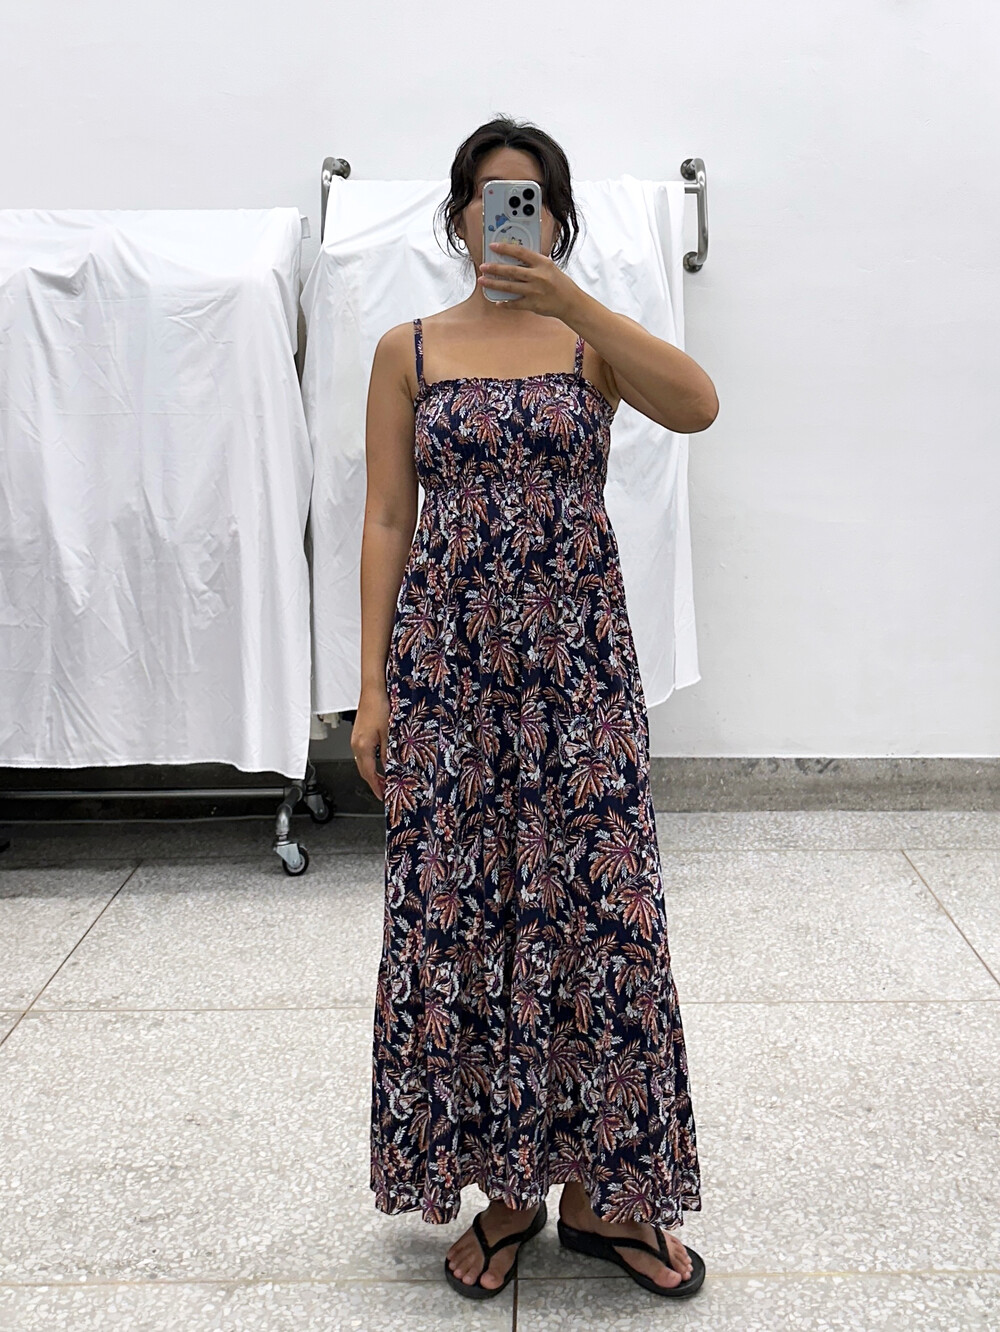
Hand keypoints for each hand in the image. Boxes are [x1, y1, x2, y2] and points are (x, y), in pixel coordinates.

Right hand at [351, 687, 388, 801]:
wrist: (373, 690)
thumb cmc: (380, 706)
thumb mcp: (389, 733)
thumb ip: (389, 752)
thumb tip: (393, 767)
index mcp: (363, 746)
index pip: (369, 773)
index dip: (376, 786)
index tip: (382, 795)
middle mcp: (356, 745)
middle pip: (363, 770)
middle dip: (374, 782)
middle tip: (384, 791)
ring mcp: (356, 739)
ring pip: (363, 762)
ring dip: (372, 772)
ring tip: (384, 779)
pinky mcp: (358, 734)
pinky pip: (363, 754)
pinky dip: (370, 762)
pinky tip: (380, 762)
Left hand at [478, 241, 580, 318]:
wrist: (571, 302)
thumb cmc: (560, 284)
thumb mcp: (549, 267)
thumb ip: (533, 263)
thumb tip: (514, 260)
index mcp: (542, 263)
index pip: (520, 252)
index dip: (505, 248)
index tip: (493, 246)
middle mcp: (537, 276)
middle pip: (511, 271)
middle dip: (494, 268)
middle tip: (483, 267)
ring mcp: (534, 291)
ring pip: (509, 287)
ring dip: (494, 284)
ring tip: (483, 281)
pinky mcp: (533, 304)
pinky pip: (515, 304)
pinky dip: (506, 304)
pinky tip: (498, 302)